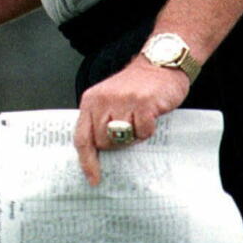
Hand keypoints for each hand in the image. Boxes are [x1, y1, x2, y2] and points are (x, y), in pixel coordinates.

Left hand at [73, 57, 189, 185]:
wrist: (160, 63)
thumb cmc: (136, 86)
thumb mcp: (110, 99)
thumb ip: (101, 120)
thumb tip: (99, 154)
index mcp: (91, 100)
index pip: (82, 136)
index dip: (86, 161)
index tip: (93, 178)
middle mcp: (103, 100)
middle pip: (103, 143)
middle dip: (116, 144)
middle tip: (129, 129)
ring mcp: (123, 101)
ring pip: (122, 139)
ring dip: (133, 136)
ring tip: (139, 120)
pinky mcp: (143, 104)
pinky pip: (143, 132)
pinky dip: (148, 130)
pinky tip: (150, 115)